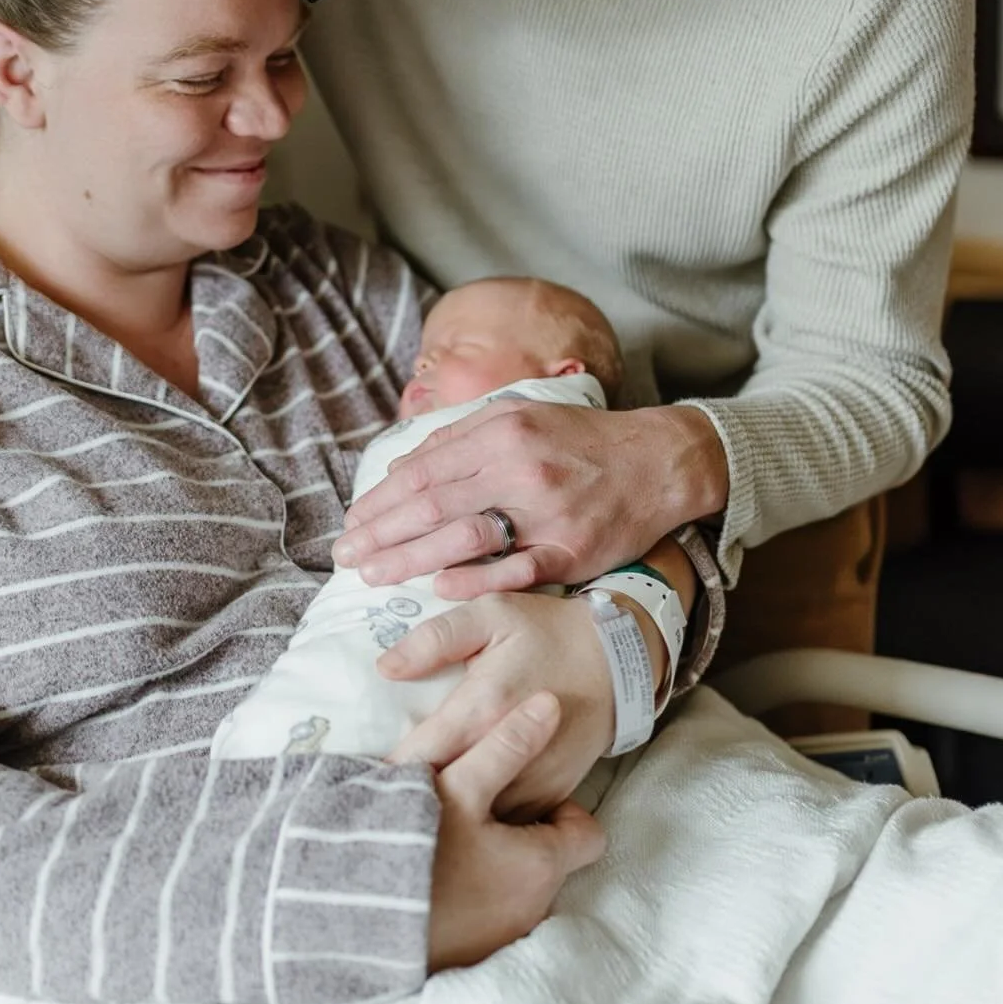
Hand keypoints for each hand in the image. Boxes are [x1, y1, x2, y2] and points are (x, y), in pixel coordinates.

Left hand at [334, 399, 725, 598]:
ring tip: (374, 576)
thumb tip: (402, 468)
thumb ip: (460, 439)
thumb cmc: (578, 441)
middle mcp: (520, 468)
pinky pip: (516, 570)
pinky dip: (475, 579)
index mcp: (501, 432)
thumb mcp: (519, 416)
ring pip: (465, 537)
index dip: (380, 501)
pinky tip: (439, 588)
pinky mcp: (572, 550)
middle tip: (345, 557)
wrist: (657, 462)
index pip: (422, 470)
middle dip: (381, 534)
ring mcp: (547, 512)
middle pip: (433, 504)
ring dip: (412, 560)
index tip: (351, 524)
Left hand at [386, 589, 669, 821]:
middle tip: (372, 806)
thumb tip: (385, 668)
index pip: (423, 754)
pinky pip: (510, 820)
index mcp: (485, 707)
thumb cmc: (548, 630)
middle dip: (409, 801)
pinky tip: (458, 815)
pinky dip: (484, 818)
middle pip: (447, 794)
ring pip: (480, 816)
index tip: (356, 783)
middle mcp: (510, 753)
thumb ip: (436, 638)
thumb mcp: (492, 613)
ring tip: (409, 815)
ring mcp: (536, 780)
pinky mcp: (555, 794)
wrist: (622, 658)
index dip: (388, 772)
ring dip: (448, 815)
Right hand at [426, 690, 605, 971]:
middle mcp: (533, 909)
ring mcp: (501, 938)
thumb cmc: (416, 846)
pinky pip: (487, 915)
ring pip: (517, 887)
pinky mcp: (469, 957)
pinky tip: (436, 877)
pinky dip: (472, 895)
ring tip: (450, 841)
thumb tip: (552, 703)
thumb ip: (508, 744)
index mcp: (541, 865)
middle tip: (473, 812)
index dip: (559, 809)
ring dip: (495, 865)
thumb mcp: (460, 784)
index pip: (586, 832)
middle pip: (548, 859)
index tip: (516, 794)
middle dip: (520, 833)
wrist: (351, 922)